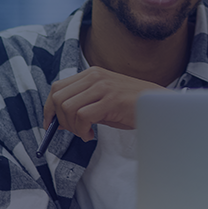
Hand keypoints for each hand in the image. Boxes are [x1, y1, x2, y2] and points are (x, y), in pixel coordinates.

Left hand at [43, 67, 166, 141]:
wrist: (158, 106)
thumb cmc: (131, 106)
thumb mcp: (103, 100)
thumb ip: (82, 104)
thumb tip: (58, 121)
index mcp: (92, 74)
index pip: (57, 87)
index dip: (49, 108)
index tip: (50, 124)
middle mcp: (95, 77)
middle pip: (58, 98)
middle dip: (59, 120)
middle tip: (73, 131)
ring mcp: (103, 87)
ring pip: (67, 108)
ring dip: (72, 127)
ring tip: (85, 132)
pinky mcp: (110, 100)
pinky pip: (82, 116)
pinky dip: (82, 130)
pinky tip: (91, 134)